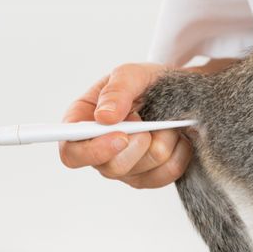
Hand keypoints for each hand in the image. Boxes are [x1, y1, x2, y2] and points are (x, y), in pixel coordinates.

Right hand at [59, 62, 192, 188]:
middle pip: (110, 168)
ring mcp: (125, 168)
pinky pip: (166, 174)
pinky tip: (178, 136)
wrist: (181, 93)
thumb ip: (117, 89)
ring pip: (141, 173)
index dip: (92, 151)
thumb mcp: (132, 74)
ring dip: (161, 142)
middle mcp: (100, 150)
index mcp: (83, 122)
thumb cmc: (148, 83)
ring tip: (166, 123)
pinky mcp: (149, 176)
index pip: (71, 152)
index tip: (121, 136)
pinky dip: (178, 152)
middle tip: (148, 122)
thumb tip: (104, 116)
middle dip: (137, 145)